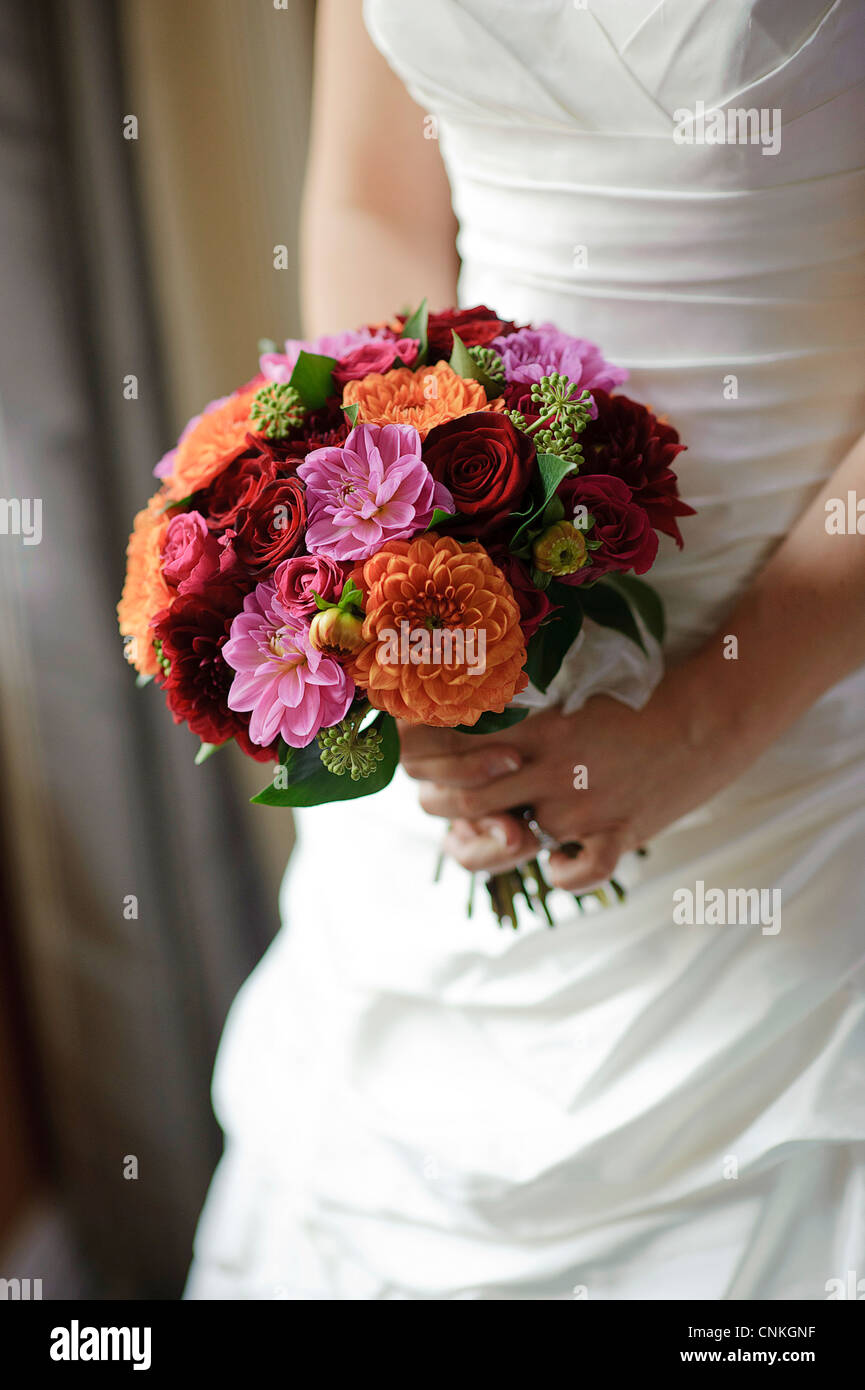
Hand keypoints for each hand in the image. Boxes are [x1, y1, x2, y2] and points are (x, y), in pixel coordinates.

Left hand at [399, 664, 750, 891]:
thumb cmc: (639, 695)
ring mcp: (582, 810)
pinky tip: (559, 855)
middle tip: (438, 798)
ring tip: (497, 823)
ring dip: (495, 837)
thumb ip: (525, 715)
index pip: (450, 754)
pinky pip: (571, 874)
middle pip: (461, 803)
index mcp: (533, 733)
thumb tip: (475, 723)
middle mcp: (548, 774)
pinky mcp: (618, 836)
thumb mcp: (572, 694)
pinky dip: (559, 871)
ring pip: (510, 840)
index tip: (419, 762)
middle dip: (438, 803)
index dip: (422, 763)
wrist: (708, 715)